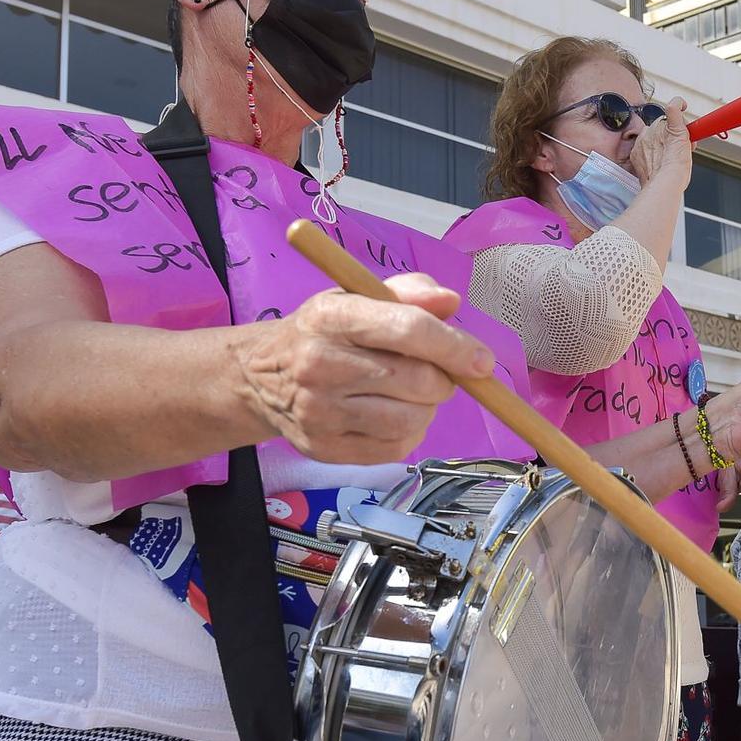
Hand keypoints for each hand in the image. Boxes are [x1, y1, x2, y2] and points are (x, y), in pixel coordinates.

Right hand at [238, 274, 494, 466]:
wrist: (258, 377)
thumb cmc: (322, 332)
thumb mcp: (356, 296)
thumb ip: (408, 292)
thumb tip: (451, 302)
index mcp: (331, 317)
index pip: (406, 329)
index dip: (454, 346)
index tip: (482, 361)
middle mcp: (320, 364)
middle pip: (417, 380)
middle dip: (442, 379)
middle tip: (433, 372)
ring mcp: (319, 412)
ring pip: (412, 419)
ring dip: (426, 408)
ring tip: (406, 393)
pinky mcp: (325, 448)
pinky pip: (396, 448)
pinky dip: (408, 432)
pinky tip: (389, 414)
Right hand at [625, 97, 690, 186]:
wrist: (665, 181)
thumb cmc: (659, 182)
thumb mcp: (649, 170)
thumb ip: (654, 160)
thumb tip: (662, 161)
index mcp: (640, 146)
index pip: (651, 136)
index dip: (661, 142)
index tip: (666, 150)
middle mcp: (646, 135)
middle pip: (660, 128)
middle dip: (671, 136)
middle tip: (680, 150)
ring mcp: (658, 130)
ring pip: (670, 122)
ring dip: (679, 132)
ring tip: (685, 147)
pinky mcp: (673, 127)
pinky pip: (674, 108)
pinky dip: (679, 104)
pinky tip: (683, 105)